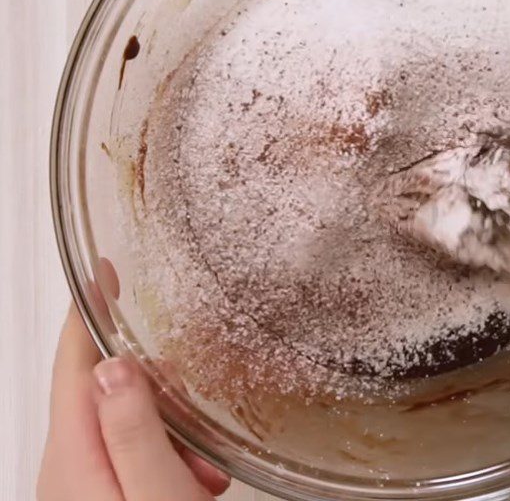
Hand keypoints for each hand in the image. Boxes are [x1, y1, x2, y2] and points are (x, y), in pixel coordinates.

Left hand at [38, 301, 229, 499]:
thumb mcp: (159, 492)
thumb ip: (134, 430)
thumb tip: (114, 364)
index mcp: (73, 456)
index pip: (73, 364)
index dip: (86, 313)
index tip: (104, 269)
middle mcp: (67, 466)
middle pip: (104, 389)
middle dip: (155, 386)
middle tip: (194, 409)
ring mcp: (81, 483)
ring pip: (124, 419)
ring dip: (168, 428)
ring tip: (203, 467)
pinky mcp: (100, 495)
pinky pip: (130, 450)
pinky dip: (166, 453)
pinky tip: (195, 478)